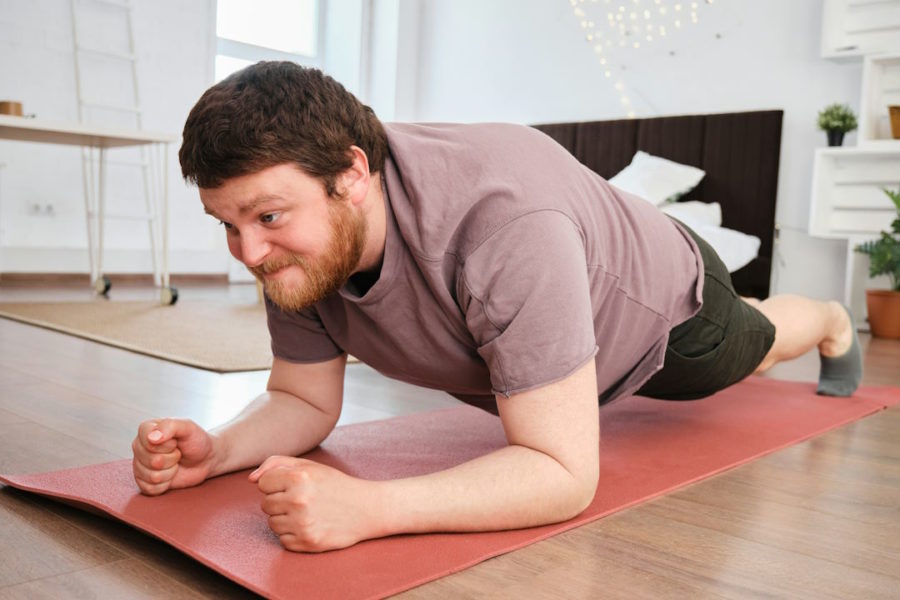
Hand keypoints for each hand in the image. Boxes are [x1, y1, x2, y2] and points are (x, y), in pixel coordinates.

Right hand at [132, 418, 216, 495]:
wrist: (205, 459)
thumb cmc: (196, 441)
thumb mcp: (188, 427)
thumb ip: (170, 426)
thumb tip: (151, 437)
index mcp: (146, 430)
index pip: (148, 441)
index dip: (167, 444)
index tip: (175, 441)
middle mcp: (139, 447)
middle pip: (152, 461)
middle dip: (172, 459)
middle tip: (178, 453)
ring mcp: (139, 465)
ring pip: (152, 477)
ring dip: (170, 472)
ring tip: (175, 463)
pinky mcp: (143, 482)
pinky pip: (150, 489)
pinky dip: (166, 484)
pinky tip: (170, 475)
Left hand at [251, 456, 379, 551]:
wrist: (367, 509)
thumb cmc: (335, 485)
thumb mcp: (310, 466)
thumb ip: (277, 464)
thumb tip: (251, 480)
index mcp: (299, 477)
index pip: (263, 484)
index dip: (277, 484)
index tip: (295, 486)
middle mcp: (299, 500)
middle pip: (265, 504)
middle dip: (281, 502)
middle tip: (304, 500)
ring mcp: (303, 523)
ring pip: (272, 523)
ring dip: (286, 519)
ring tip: (308, 513)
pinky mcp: (307, 542)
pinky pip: (283, 540)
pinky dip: (293, 534)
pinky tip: (310, 525)